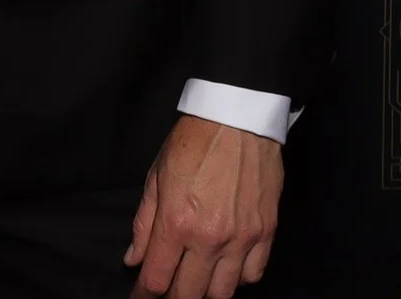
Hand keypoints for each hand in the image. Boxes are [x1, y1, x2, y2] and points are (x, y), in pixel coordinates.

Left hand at [125, 114, 282, 298]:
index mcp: (177, 222)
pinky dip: (238, 279)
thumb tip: (134, 259)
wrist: (238, 118)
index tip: (140, 297)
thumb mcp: (156, 176)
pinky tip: (226, 269)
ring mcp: (242, 238)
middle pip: (189, 294)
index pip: (156, 279)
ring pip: (223, 292)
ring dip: (205, 292)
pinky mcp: (266, 232)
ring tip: (195, 281)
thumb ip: (144, 223)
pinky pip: (253, 274)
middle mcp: (210, 238)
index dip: (144, 294)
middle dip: (173, 298)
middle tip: (166, 292)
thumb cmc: (193, 142)